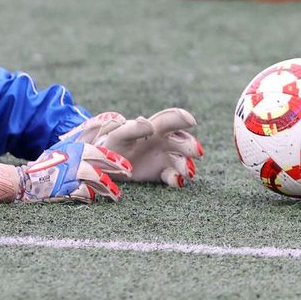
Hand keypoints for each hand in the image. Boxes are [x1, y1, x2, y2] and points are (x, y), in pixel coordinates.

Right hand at [17, 139, 128, 202]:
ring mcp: (71, 175)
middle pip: (102, 165)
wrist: (27, 180)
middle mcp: (75, 161)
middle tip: (129, 175)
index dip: (115, 158)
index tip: (127, 165)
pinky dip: (92, 196)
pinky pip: (85, 194)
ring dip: (108, 188)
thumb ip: (82, 137)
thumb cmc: (49, 162)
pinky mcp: (67, 189)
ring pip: (97, 181)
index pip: (101, 151)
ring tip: (116, 195)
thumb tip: (100, 124)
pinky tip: (95, 198)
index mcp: (76, 149)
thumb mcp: (65, 146)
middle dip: (117, 170)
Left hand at [61, 107, 200, 186]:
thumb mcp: (119, 135)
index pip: (172, 119)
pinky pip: (174, 176)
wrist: (104, 165)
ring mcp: (165, 157)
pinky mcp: (162, 174)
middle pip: (183, 141)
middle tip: (196, 153)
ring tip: (188, 172)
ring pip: (182, 159)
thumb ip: (133, 129)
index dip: (182, 118)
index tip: (191, 121)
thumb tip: (150, 126)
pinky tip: (177, 181)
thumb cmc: (111, 144)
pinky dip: (177, 179)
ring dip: (187, 164)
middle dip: (190, 146)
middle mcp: (164, 141)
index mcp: (155, 126)